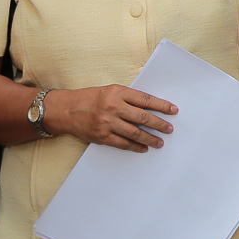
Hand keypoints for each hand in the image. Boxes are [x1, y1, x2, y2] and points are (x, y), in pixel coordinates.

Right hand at [52, 85, 177, 151]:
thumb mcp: (109, 91)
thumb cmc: (89, 98)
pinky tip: (144, 148)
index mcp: (118, 92)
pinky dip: (135, 146)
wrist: (66, 110)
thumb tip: (150, 107)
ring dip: (150, 138)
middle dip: (159, 124)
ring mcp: (108, 123)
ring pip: (135, 132)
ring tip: (160, 142)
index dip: (161, 105)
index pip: (145, 99)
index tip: (173, 110)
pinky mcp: (102, 136)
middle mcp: (114, 107)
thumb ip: (127, 98)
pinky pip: (123, 143)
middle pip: (143, 117)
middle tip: (169, 128)